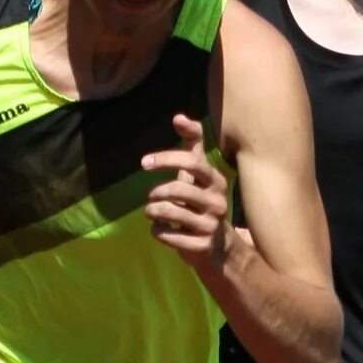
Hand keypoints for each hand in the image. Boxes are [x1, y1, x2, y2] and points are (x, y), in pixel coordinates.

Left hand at [142, 113, 231, 272]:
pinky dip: (156, 231)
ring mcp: (210, 225)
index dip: (166, 158)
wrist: (218, 247)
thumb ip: (192, 144)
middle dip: (154, 193)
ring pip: (166, 212)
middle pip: (175, 189)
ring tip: (152, 212)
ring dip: (151, 211)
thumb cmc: (202, 201)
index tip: (144, 163)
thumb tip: (178, 116)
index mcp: (216, 180)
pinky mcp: (200, 246)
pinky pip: (165, 234)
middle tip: (150, 198)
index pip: (191, 161)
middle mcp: (217, 201)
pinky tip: (162, 230)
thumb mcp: (200, 173)